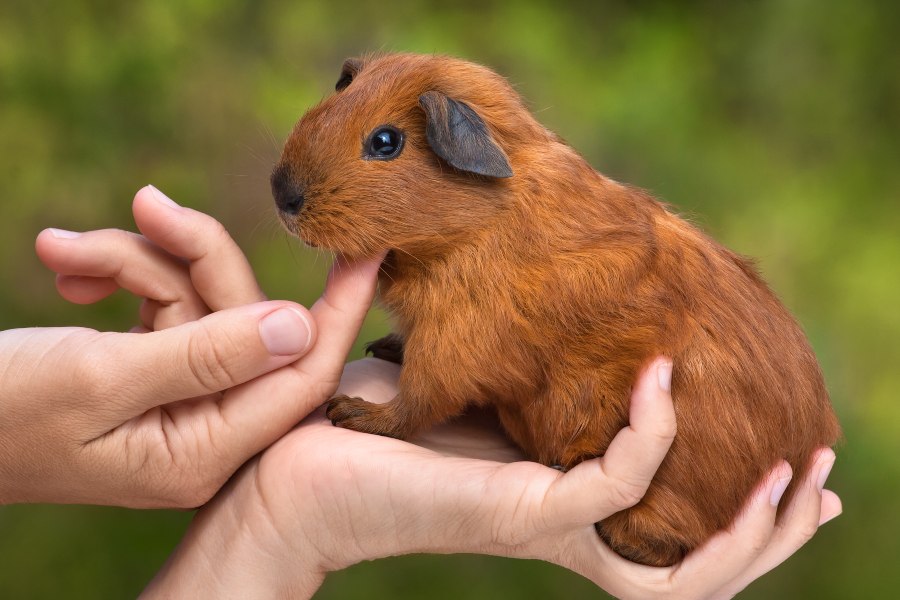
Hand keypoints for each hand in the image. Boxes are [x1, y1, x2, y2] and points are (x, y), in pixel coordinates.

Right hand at [1, 186, 380, 507]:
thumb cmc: (0, 412)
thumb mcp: (100, 378)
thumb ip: (205, 355)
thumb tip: (296, 326)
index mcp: (203, 449)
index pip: (301, 377)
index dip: (340, 310)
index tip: (368, 247)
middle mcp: (204, 427)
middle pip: (242, 318)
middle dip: (191, 254)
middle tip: (143, 205)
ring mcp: (178, 396)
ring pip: (196, 297)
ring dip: (134, 259)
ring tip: (61, 249)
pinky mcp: (151, 367)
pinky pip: (162, 302)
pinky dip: (119, 272)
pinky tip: (66, 268)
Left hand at [144, 354, 840, 598]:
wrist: (284, 470)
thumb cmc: (361, 430)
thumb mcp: (464, 392)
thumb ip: (515, 369)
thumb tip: (537, 299)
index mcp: (558, 505)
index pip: (673, 536)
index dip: (744, 520)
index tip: (801, 473)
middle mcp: (564, 528)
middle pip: (701, 574)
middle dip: (775, 536)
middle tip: (823, 475)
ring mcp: (546, 525)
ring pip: (684, 567)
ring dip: (750, 524)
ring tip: (796, 463)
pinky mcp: (519, 508)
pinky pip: (614, 484)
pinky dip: (650, 434)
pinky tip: (662, 379)